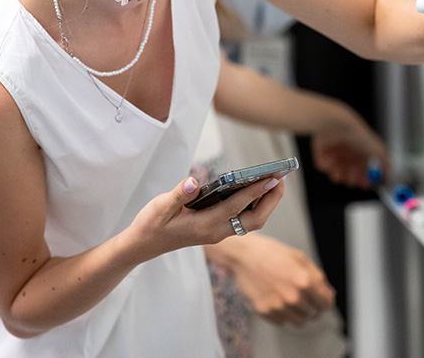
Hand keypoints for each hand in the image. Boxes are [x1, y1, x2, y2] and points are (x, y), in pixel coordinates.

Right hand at [126, 175, 284, 260]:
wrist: (143, 246)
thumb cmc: (151, 224)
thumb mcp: (160, 207)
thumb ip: (178, 195)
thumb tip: (194, 181)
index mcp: (204, 226)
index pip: (236, 207)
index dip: (255, 191)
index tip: (270, 177)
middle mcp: (216, 232)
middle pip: (254, 219)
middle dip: (270, 200)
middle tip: (280, 177)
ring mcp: (218, 233)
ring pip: (252, 221)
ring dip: (266, 202)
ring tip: (274, 180)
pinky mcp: (217, 230)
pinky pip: (244, 219)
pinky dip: (255, 204)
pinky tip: (257, 189)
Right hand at [209, 233, 335, 325]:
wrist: (245, 256)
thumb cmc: (272, 254)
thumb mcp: (300, 259)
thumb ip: (317, 278)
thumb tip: (328, 294)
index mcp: (305, 281)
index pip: (325, 304)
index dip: (326, 303)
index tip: (324, 303)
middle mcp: (293, 296)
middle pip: (312, 314)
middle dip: (311, 306)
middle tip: (302, 296)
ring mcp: (278, 306)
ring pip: (298, 322)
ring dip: (297, 313)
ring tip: (289, 298)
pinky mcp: (265, 311)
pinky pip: (282, 322)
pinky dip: (282, 314)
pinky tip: (277, 300)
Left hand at [310, 102, 390, 187]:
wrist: (336, 124)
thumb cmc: (357, 134)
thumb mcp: (379, 150)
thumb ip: (385, 164)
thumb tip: (388, 174)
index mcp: (360, 150)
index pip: (363, 171)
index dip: (364, 179)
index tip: (364, 185)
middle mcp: (348, 152)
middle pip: (350, 175)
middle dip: (352, 178)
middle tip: (351, 179)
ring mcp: (334, 153)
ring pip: (336, 174)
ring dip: (340, 172)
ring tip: (340, 165)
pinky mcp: (321, 152)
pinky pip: (324, 166)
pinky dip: (328, 164)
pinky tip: (331, 155)